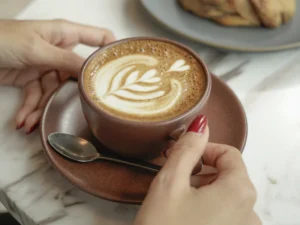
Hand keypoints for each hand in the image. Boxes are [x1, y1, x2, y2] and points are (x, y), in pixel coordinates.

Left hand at [0, 19, 114, 132]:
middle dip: (73, 93)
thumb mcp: (38, 50)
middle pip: (78, 73)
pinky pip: (38, 96)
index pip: (99, 37)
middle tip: (79, 110)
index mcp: (65, 34)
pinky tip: (24, 121)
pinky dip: (30, 110)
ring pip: (55, 90)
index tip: (123, 70)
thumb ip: (67, 61)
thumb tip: (92, 73)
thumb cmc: (3, 39)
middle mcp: (60, 49)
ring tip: (31, 122)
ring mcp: (46, 65)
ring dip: (43, 108)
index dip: (112, 51)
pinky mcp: (32, 78)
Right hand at [135, 115, 260, 224]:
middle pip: (229, 174)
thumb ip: (187, 148)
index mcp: (239, 191)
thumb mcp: (170, 182)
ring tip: (178, 196)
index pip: (229, 154)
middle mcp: (251, 212)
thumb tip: (201, 123)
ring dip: (204, 188)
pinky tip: (188, 214)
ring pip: (226, 195)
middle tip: (175, 174)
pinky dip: (209, 206)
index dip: (203, 149)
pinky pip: (227, 213)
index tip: (181, 155)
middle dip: (201, 169)